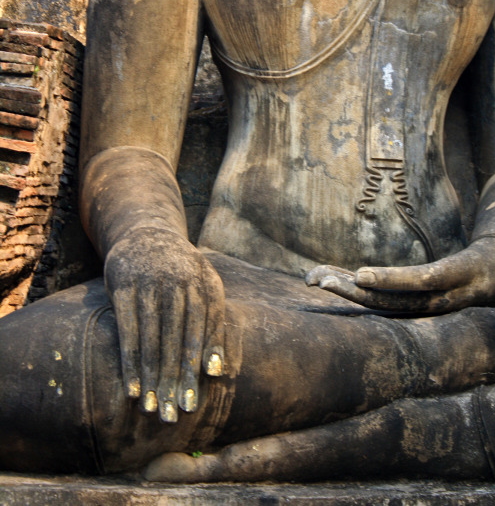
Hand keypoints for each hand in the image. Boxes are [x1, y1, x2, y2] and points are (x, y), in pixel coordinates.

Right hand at [104, 226, 224, 422]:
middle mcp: (176, 281)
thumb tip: (217, 372)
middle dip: (173, 380)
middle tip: (172, 417)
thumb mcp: (205, 290)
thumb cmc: (182, 273)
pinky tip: (132, 387)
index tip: (193, 403)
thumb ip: (213, 327)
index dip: (195, 368)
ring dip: (150, 376)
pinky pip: (126, 329)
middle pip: (175, 340)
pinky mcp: (122, 284)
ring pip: (151, 338)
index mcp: (202, 283)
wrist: (146, 233)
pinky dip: (129, 360)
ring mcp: (148, 282)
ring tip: (151, 408)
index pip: (199, 332)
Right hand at [306, 238, 494, 312]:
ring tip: (326, 282)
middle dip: (341, 293)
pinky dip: (389, 281)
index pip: (372, 301)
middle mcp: (427, 309)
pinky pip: (419, 282)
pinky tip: (362, 275)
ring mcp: (444, 296)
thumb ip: (404, 278)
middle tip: (311, 282)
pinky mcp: (458, 277)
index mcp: (418, 307)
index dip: (341, 290)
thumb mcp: (436, 277)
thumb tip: (365, 270)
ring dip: (355, 292)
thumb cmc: (473, 272)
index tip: (311, 278)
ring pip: (392, 300)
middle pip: (376, 305)